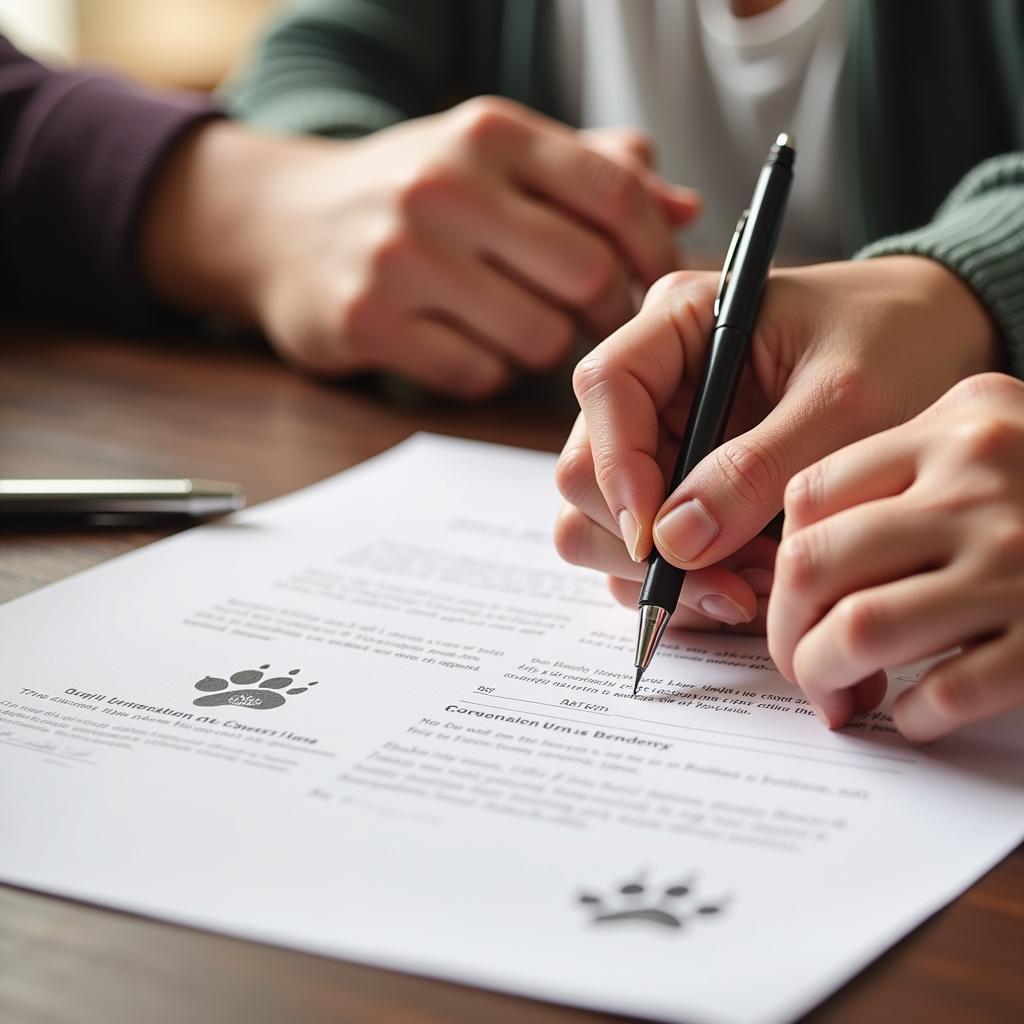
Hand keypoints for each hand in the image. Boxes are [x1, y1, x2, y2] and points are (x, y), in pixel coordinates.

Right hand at [141, 103, 698, 398]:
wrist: (281, 224)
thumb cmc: (410, 192)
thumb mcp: (493, 155)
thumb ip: (591, 171)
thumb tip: (683, 208)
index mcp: (491, 134)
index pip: (617, 195)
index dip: (656, 251)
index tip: (660, 283)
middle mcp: (445, 187)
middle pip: (588, 276)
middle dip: (606, 312)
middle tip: (592, 318)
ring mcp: (401, 258)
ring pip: (538, 338)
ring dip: (544, 348)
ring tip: (517, 325)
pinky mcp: (367, 323)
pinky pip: (477, 376)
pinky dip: (488, 373)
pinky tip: (465, 345)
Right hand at [555, 258, 997, 627]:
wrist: (936, 345)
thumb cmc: (895, 343)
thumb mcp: (842, 402)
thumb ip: (757, 467)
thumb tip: (673, 541)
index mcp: (676, 324)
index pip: (605, 389)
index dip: (617, 469)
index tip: (657, 541)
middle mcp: (651, 383)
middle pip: (584, 474)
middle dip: (645, 545)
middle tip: (732, 586)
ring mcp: (657, 439)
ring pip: (598, 525)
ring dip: (666, 575)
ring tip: (754, 590)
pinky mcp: (675, 488)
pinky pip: (645, 553)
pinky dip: (686, 584)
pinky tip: (750, 587)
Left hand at [768, 373, 1023, 741]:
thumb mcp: (996, 432)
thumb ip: (907, 471)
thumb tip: (803, 564)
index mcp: (957, 425)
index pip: (809, 495)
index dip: (779, 562)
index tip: (788, 602)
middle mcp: (983, 484)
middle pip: (814, 564)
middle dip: (786, 632)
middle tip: (800, 664)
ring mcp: (1023, 561)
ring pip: (861, 628)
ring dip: (827, 677)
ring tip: (838, 695)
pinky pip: (955, 687)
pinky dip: (916, 712)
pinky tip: (916, 713)